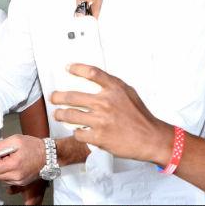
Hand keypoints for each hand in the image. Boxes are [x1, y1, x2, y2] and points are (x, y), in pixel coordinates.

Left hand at [0, 135, 45, 185]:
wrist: (49, 155)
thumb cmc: (33, 146)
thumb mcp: (15, 139)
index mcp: (14, 164)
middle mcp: (16, 176)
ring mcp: (19, 182)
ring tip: (5, 160)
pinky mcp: (21, 183)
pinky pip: (6, 180)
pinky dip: (5, 173)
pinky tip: (11, 164)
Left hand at [50, 64, 170, 165]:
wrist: (150, 138)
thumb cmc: (140, 117)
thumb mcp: (129, 93)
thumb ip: (112, 86)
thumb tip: (95, 80)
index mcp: (114, 89)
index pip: (92, 73)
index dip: (77, 68)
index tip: (68, 68)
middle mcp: (106, 103)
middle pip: (72, 96)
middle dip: (58, 97)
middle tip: (54, 97)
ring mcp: (100, 120)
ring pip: (70, 115)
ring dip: (60, 114)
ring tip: (58, 114)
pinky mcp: (98, 137)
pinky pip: (78, 133)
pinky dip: (76, 131)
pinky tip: (77, 130)